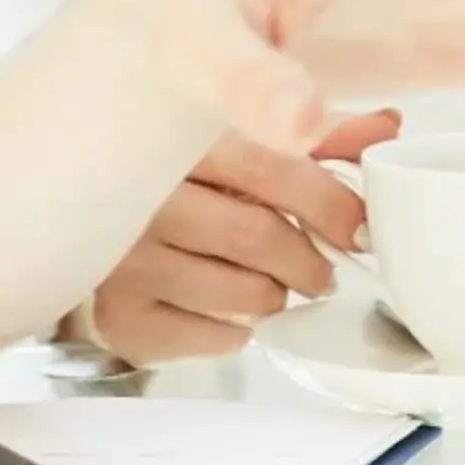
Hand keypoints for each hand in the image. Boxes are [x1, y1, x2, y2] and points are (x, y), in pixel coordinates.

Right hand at [79, 111, 396, 365]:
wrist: (79, 213)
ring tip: (272, 284)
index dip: (330, 203)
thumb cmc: (181, 176)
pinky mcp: (119, 314)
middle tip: (321, 271)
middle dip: (309, 262)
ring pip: (244, 294)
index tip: (359, 229)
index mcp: (176, 137)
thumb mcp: (246, 137)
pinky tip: (223, 307)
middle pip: (259, 236)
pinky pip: (212, 337)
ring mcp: (124, 259)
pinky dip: (237, 332)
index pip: (272, 167)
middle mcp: (140, 196)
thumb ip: (316, 134)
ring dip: (276, 296)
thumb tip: (385, 127)